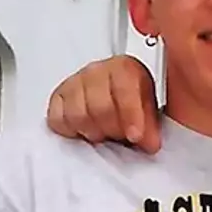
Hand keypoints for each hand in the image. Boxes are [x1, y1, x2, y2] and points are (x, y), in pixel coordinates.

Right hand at [46, 56, 161, 151]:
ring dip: (92, 132)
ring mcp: (76, 83)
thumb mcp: (155, 117)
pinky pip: (57, 117)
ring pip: (77, 114)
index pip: (123, 87)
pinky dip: (69, 130)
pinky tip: (83, 132)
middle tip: (121, 137)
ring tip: (104, 135)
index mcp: (126, 70)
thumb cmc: (139, 116)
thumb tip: (150, 142)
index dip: (130, 114)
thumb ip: (154, 127)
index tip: (135, 136)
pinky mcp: (59, 98)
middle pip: (99, 106)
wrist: (124, 118)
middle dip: (112, 129)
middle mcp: (98, 71)